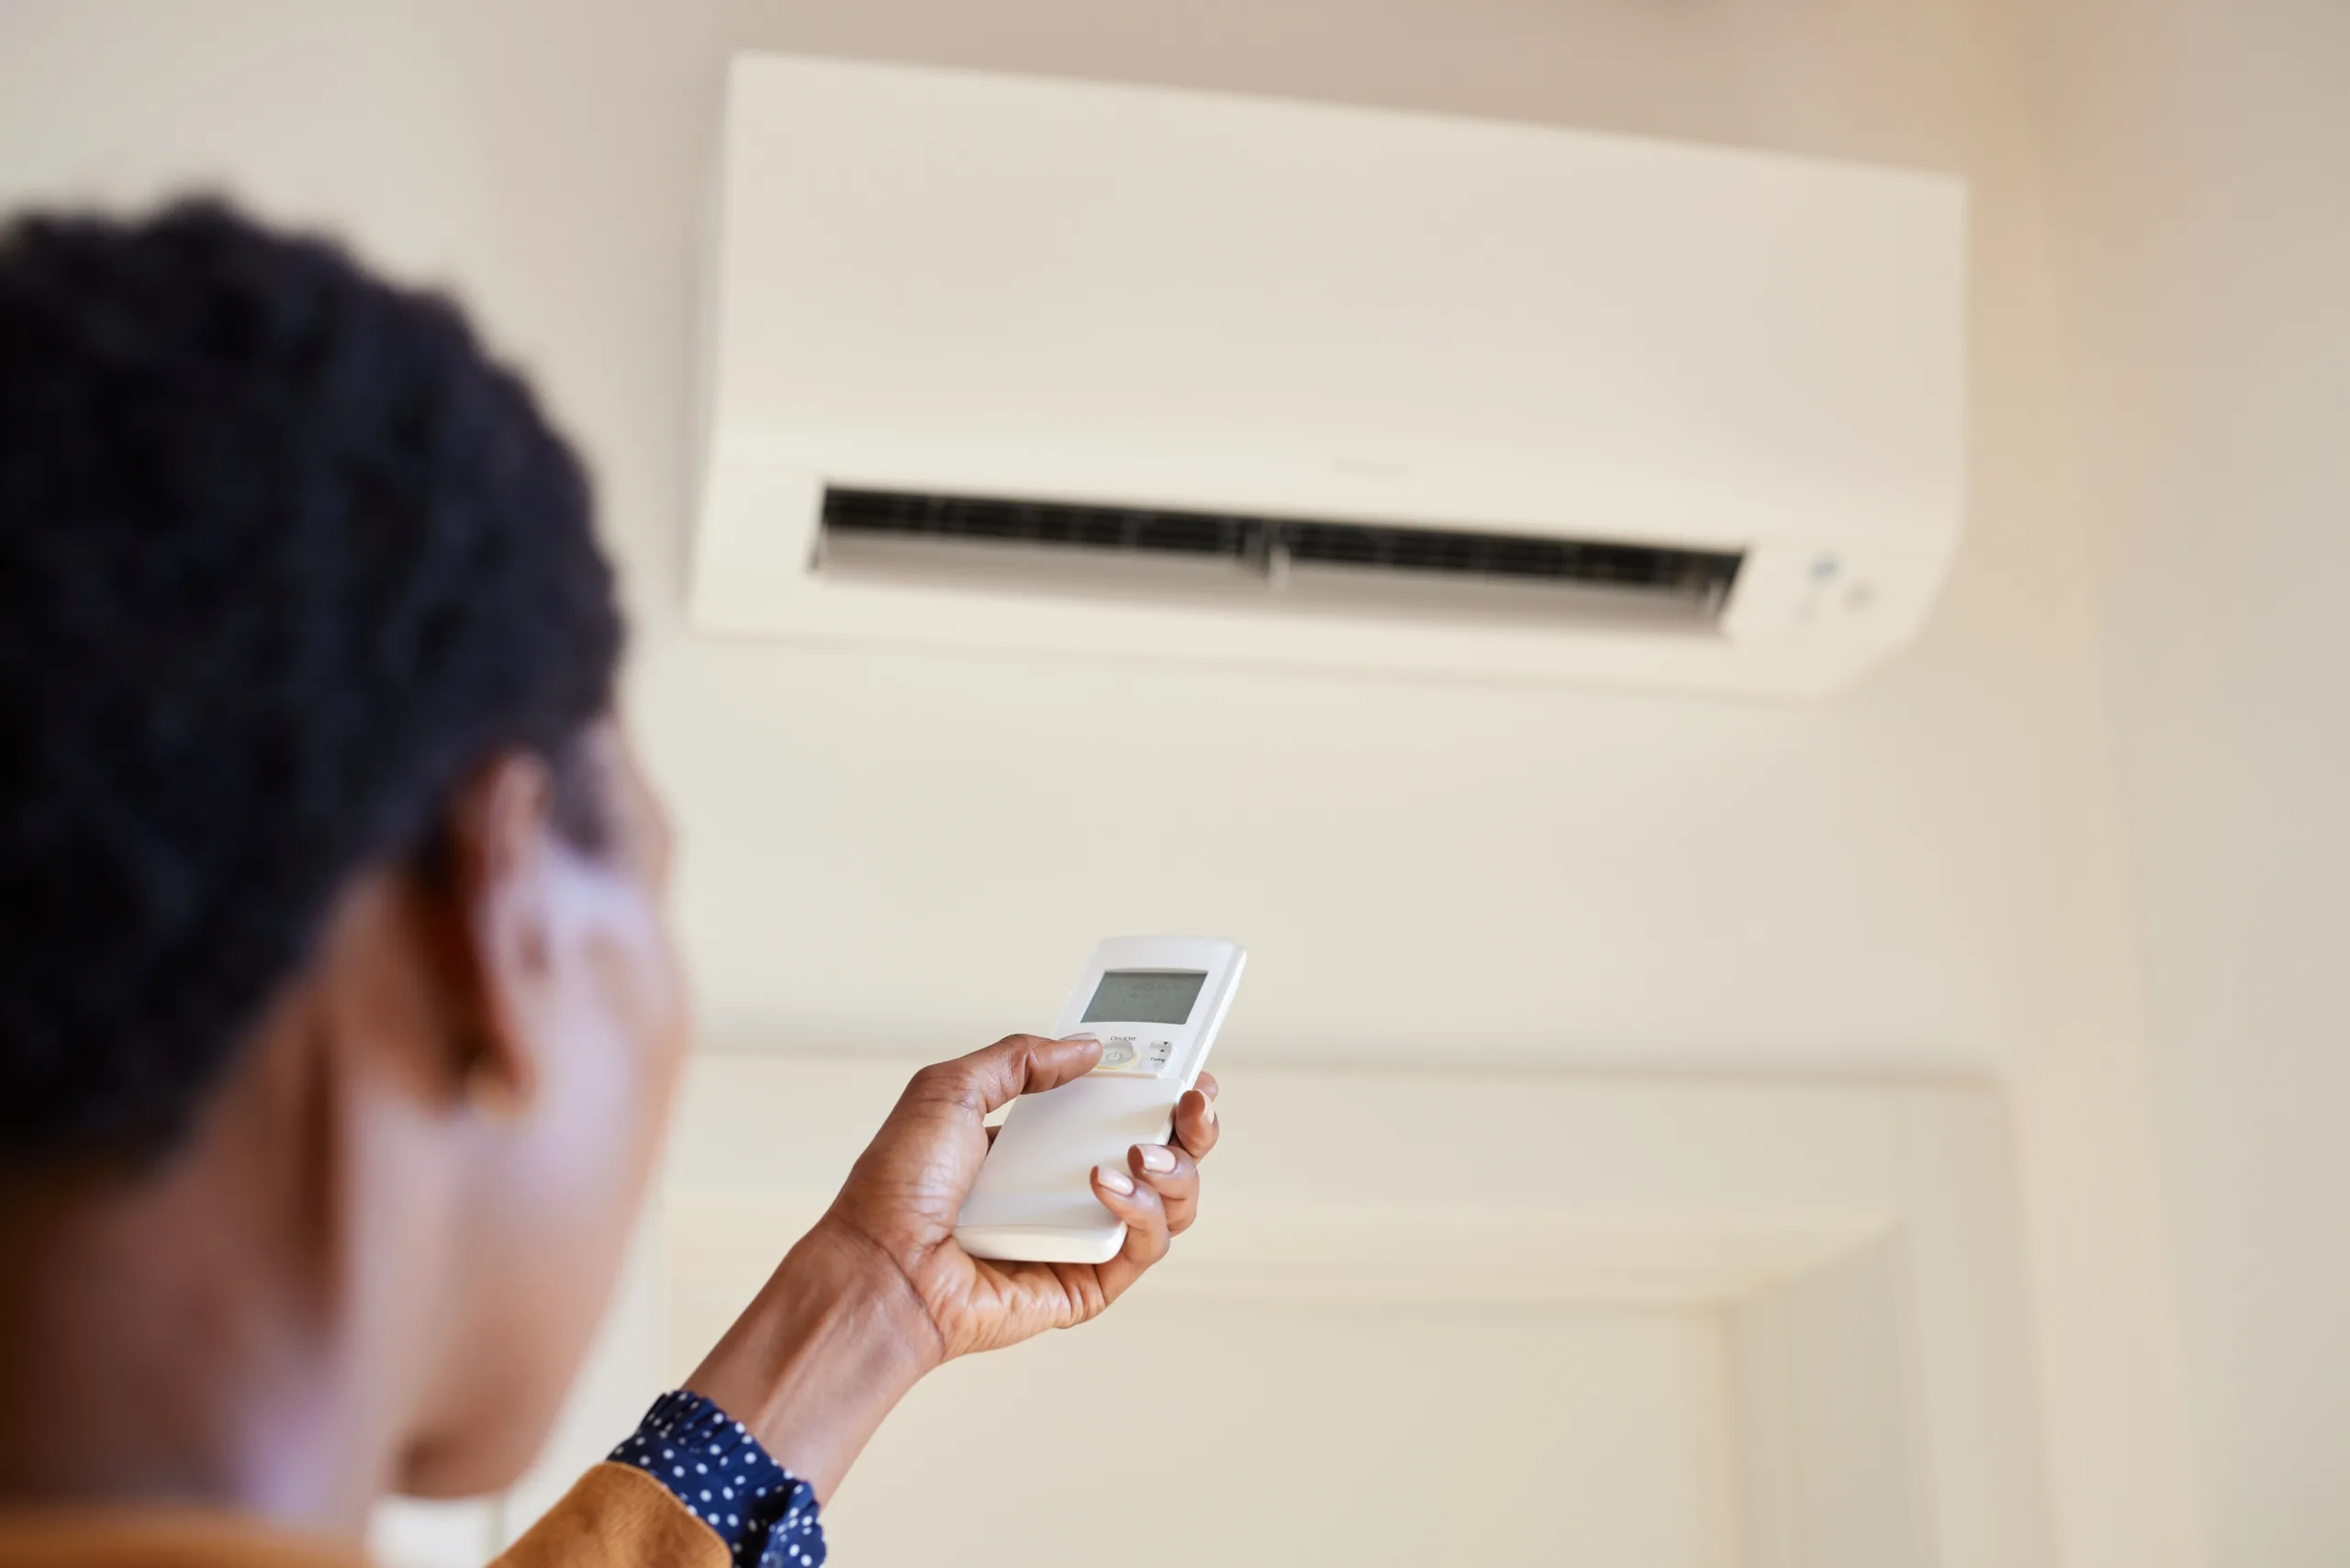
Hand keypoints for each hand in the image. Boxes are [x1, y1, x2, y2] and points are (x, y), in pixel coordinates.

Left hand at [814, 1033, 1220, 1360]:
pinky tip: (1109, 1186)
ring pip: (1170, 1203)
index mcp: (1036, 1146)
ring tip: (1146, 1150)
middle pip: (1163, 1156)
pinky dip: (1142, 1211)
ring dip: (1177, 1168)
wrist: (881, 1265)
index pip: (1116, 1112)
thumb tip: (1088, 1046)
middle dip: (1194, 1125)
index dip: (1160, 1090)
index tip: (1188, 1065)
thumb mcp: (950, 1090)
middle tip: (1195, 1100)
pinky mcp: (1086, 1285)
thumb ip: (1020, 1057)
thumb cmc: (897, 1188)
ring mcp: (1079, 1240)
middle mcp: (1065, 1192)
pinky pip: (1143, 1247)